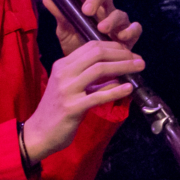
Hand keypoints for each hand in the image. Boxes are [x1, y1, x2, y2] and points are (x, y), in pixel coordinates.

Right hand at [22, 39, 144, 161]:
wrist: (40, 132)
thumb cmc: (58, 110)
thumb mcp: (70, 87)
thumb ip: (88, 77)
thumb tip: (117, 71)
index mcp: (63, 65)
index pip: (91, 46)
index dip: (113, 46)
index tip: (129, 51)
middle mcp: (64, 73)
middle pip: (97, 53)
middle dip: (122, 54)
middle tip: (139, 59)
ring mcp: (67, 89)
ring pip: (99, 69)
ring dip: (123, 67)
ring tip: (139, 68)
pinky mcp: (72, 107)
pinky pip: (98, 96)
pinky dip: (115, 91)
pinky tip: (129, 89)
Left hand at [46, 0, 142, 55]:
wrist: (87, 71)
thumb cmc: (77, 46)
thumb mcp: (65, 31)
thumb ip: (60, 15)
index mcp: (86, 3)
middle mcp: (104, 8)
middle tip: (87, 11)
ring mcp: (118, 21)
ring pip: (120, 11)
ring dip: (111, 19)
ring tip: (102, 29)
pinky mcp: (130, 35)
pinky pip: (136, 28)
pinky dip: (130, 31)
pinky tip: (121, 37)